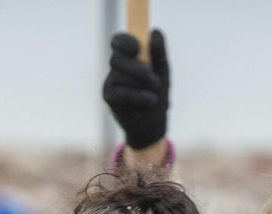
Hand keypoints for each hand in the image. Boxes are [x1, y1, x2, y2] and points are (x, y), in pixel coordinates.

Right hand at [103, 30, 169, 150]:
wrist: (153, 125)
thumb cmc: (157, 96)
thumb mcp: (162, 72)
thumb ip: (159, 53)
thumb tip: (155, 31)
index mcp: (128, 58)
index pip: (118, 41)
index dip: (124, 41)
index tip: (137, 49)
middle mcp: (116, 69)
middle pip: (116, 58)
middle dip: (137, 68)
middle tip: (154, 79)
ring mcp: (110, 83)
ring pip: (120, 76)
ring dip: (141, 84)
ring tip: (155, 94)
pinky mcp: (108, 98)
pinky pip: (119, 92)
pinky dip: (137, 96)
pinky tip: (149, 100)